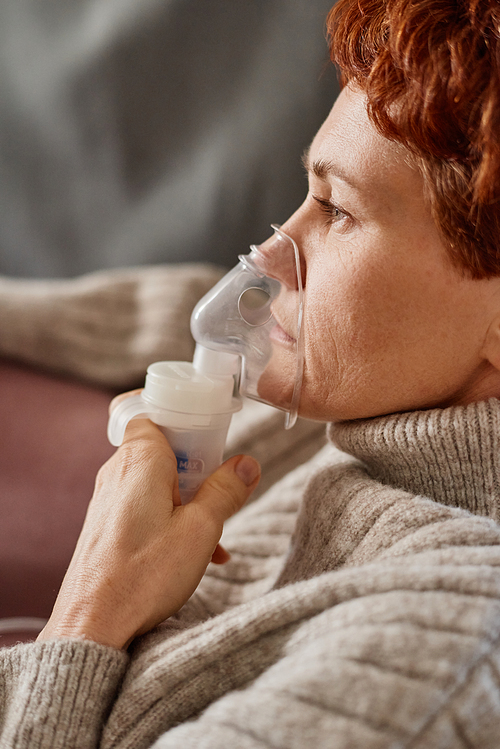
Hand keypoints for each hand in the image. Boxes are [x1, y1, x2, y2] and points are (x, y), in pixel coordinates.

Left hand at [38, 416, 259, 649]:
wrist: (92, 624)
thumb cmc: (144, 575)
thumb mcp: (201, 530)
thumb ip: (226, 490)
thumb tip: (248, 463)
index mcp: (139, 461)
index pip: (152, 410)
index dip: (184, 418)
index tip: (211, 438)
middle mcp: (117, 472)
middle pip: (161, 446)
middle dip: (196, 465)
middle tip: (218, 491)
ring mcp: (107, 499)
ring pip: (156, 480)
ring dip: (187, 498)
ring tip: (210, 533)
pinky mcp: (105, 523)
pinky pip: (143, 505)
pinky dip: (170, 517)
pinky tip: (193, 552)